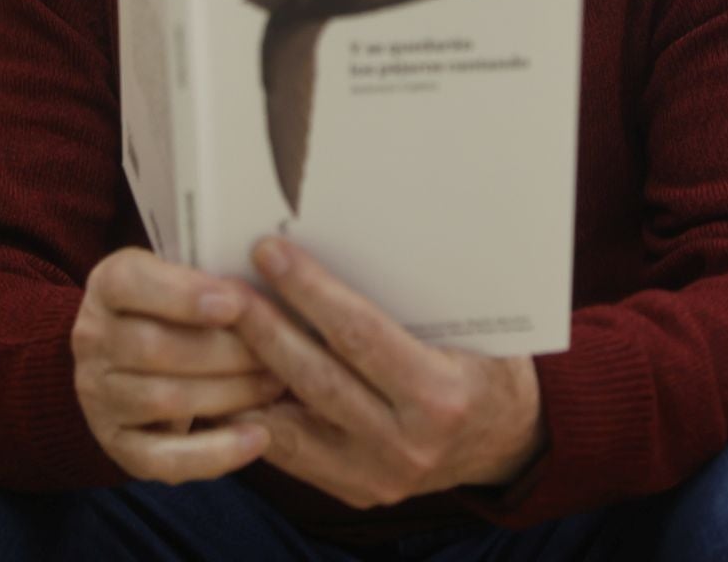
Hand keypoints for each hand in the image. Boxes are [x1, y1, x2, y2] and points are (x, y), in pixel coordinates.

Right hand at [72, 247, 283, 483]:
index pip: (130, 283)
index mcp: (108, 285)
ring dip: (228, 394)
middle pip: (153, 347)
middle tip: (278, 351)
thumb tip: (273, 288)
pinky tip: (258, 438)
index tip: (236, 304)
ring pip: (162, 400)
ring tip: (275, 384)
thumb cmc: (183, 310)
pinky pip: (162, 458)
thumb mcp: (188, 278)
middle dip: (225, 351)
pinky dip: (214, 453)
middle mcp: (92, 340)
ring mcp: (99, 397)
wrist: (138, 362)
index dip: (183, 294)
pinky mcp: (117, 446)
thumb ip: (215, 281)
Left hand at [231, 236, 545, 508]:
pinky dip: (259, 415)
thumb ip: (408, 302)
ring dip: (250, 372)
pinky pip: (292, 453)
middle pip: (317, 377)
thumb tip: (342, 237)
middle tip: (227, 284)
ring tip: (219, 329)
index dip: (309, 290)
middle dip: (265, 326)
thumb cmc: (486, 365)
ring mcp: (377, 475)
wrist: (508, 439)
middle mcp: (407, 443)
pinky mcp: (355, 490)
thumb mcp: (467, 327)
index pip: (360, 334)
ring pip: (292, 422)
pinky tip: (232, 380)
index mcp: (440, 395)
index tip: (271, 252)